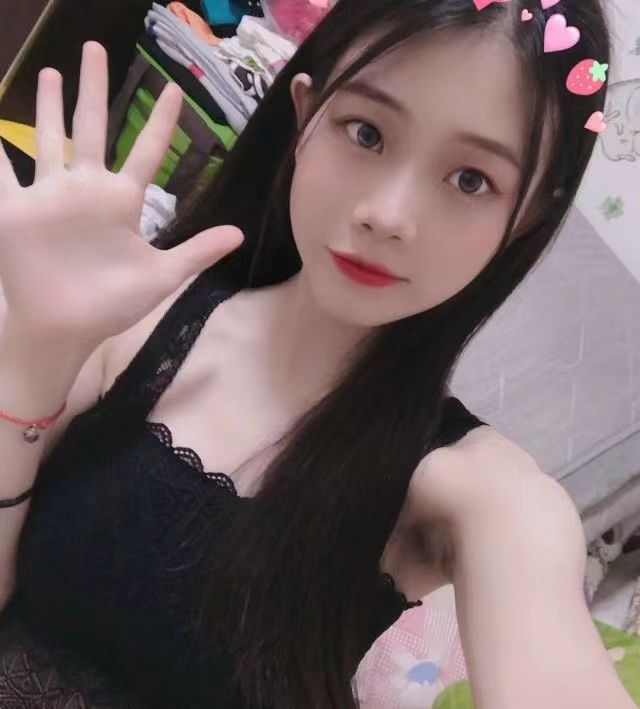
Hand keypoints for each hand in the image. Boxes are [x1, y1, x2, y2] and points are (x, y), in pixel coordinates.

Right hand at [0, 42, 242, 351]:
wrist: (68, 328)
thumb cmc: (114, 304)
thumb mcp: (162, 276)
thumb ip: (197, 252)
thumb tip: (239, 233)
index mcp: (122, 200)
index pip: (145, 150)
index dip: (160, 121)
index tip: (172, 89)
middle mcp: (87, 189)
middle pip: (90, 127)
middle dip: (93, 88)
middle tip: (96, 48)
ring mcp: (50, 196)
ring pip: (48, 138)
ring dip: (49, 106)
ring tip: (54, 71)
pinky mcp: (16, 210)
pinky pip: (0, 174)